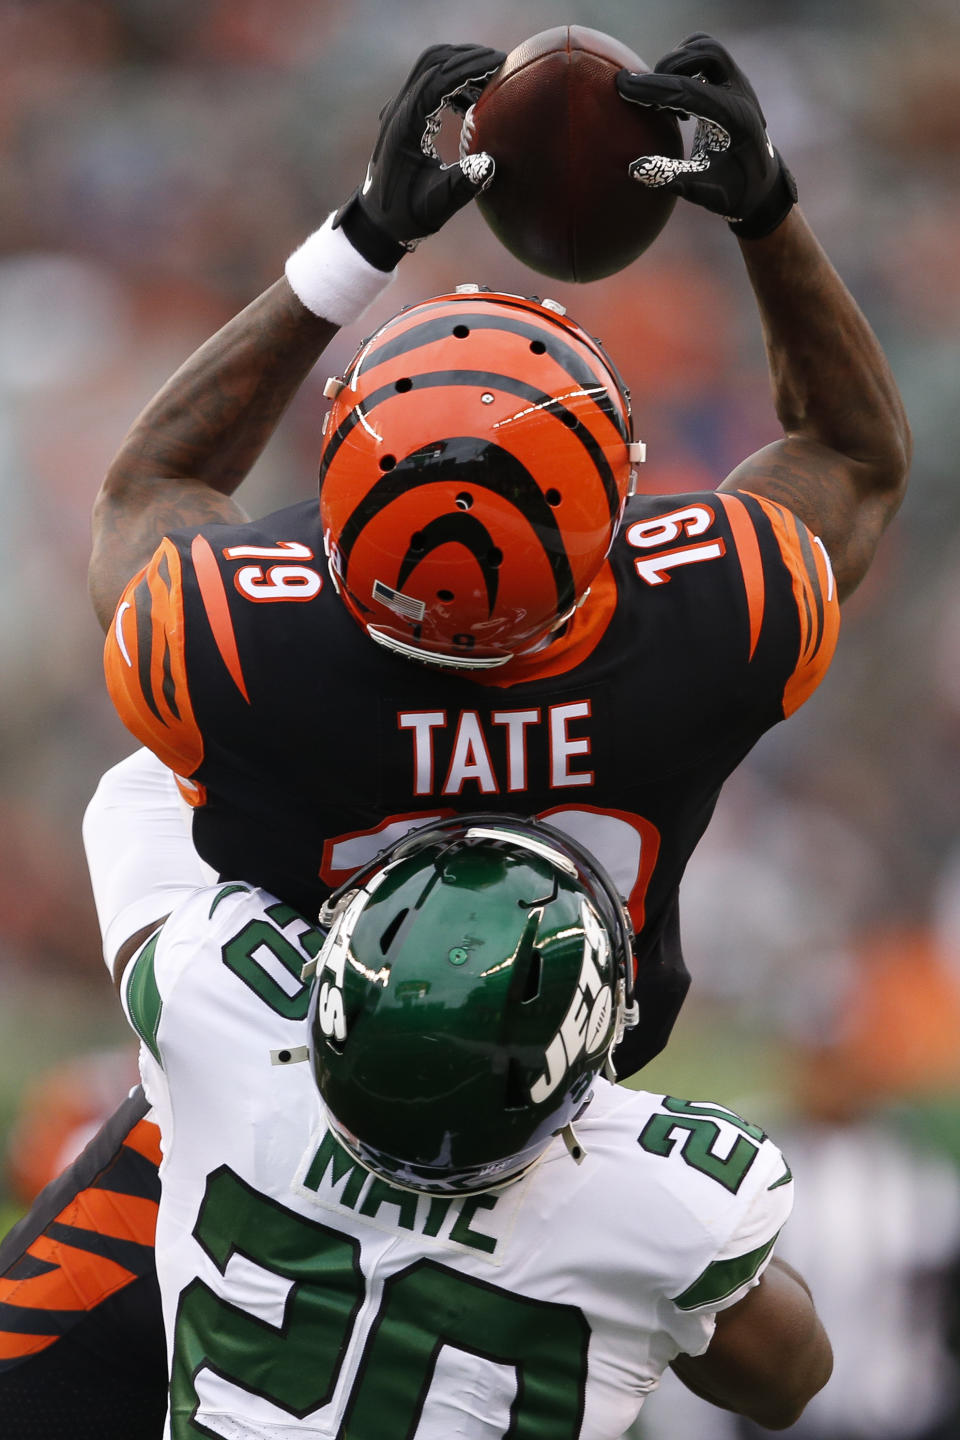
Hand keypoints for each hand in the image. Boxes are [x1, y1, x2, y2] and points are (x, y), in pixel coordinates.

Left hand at [335, 43, 504, 268]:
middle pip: (433, 61)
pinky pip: (428, 83)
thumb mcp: (436, 206)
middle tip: (502, 62)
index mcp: (405, 125)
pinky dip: (453, 81)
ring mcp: (399, 109)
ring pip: (429, 67)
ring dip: (460, 64)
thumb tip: (490, 164)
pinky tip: (473, 99)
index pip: (437, 79)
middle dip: (468, 56)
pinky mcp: (404, 113)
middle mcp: (399, 109)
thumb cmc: (408, 214)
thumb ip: (462, 185)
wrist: (379, 219)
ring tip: (492, 75)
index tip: (500, 63)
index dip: (470, 67)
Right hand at [616, 33, 796, 238]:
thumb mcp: (706, 195)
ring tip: (660, 93)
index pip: (690, 91)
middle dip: (669, 66)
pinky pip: (707, 56)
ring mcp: (739, 83)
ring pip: (706, 47)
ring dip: (677, 61)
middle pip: (704, 53)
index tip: (622, 86)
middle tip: (645, 92)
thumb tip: (633, 167)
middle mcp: (741, 94)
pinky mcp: (732, 81)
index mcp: (735, 119)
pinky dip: (685, 64)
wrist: (762, 182)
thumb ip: (673, 180)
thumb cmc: (733, 192)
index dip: (653, 88)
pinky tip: (674, 95)